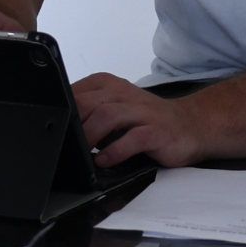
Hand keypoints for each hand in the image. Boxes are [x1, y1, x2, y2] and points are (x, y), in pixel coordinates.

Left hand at [73, 73, 206, 169]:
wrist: (191, 125)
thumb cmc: (147, 120)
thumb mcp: (115, 109)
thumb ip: (91, 114)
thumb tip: (62, 130)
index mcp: (110, 86)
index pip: (77, 92)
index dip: (63, 110)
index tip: (54, 127)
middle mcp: (124, 94)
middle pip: (88, 102)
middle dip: (72, 123)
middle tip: (64, 142)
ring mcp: (142, 112)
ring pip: (107, 116)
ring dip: (89, 136)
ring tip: (81, 153)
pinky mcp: (156, 132)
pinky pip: (132, 139)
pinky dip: (114, 151)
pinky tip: (104, 161)